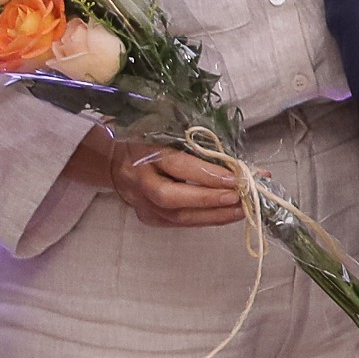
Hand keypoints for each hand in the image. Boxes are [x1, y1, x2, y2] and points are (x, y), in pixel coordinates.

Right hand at [65, 127, 243, 229]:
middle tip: (240, 198)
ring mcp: (141, 203)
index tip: (235, 177)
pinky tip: (226, 215)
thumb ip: (194, 148)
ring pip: (177, 217)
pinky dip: (206, 219)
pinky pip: (180, 223)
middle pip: (171, 197)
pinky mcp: (149, 218)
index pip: (176, 166)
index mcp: (143, 153)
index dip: (205, 174)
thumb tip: (235, 164)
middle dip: (209, 200)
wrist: (116, 162)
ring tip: (242, 210)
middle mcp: (139, 181)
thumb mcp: (167, 135)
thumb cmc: (149, 142)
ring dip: (214, 215)